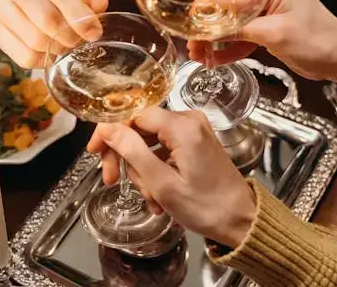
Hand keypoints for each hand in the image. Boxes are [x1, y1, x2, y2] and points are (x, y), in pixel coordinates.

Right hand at [0, 0, 107, 67]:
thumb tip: (98, 3)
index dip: (79, 15)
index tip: (94, 30)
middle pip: (46, 20)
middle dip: (70, 34)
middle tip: (81, 37)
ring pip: (34, 41)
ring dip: (58, 47)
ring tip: (66, 41)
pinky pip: (23, 56)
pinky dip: (43, 59)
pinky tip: (50, 50)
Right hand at [87, 108, 255, 247]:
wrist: (242, 220)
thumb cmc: (206, 206)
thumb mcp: (162, 183)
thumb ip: (132, 151)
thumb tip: (108, 129)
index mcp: (182, 126)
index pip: (133, 115)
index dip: (110, 132)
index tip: (95, 152)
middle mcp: (189, 120)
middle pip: (140, 128)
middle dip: (124, 156)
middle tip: (111, 180)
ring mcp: (194, 131)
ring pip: (150, 142)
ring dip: (142, 171)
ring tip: (150, 199)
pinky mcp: (196, 143)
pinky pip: (164, 149)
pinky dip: (156, 171)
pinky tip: (158, 196)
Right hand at [187, 0, 336, 81]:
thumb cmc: (320, 42)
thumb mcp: (274, 34)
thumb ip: (239, 27)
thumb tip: (206, 25)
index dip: (207, 10)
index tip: (188, 24)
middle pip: (228, 8)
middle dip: (209, 28)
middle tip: (192, 45)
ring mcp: (270, 12)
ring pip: (234, 24)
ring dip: (217, 40)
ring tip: (198, 55)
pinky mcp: (270, 30)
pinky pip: (244, 36)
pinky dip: (231, 48)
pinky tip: (214, 59)